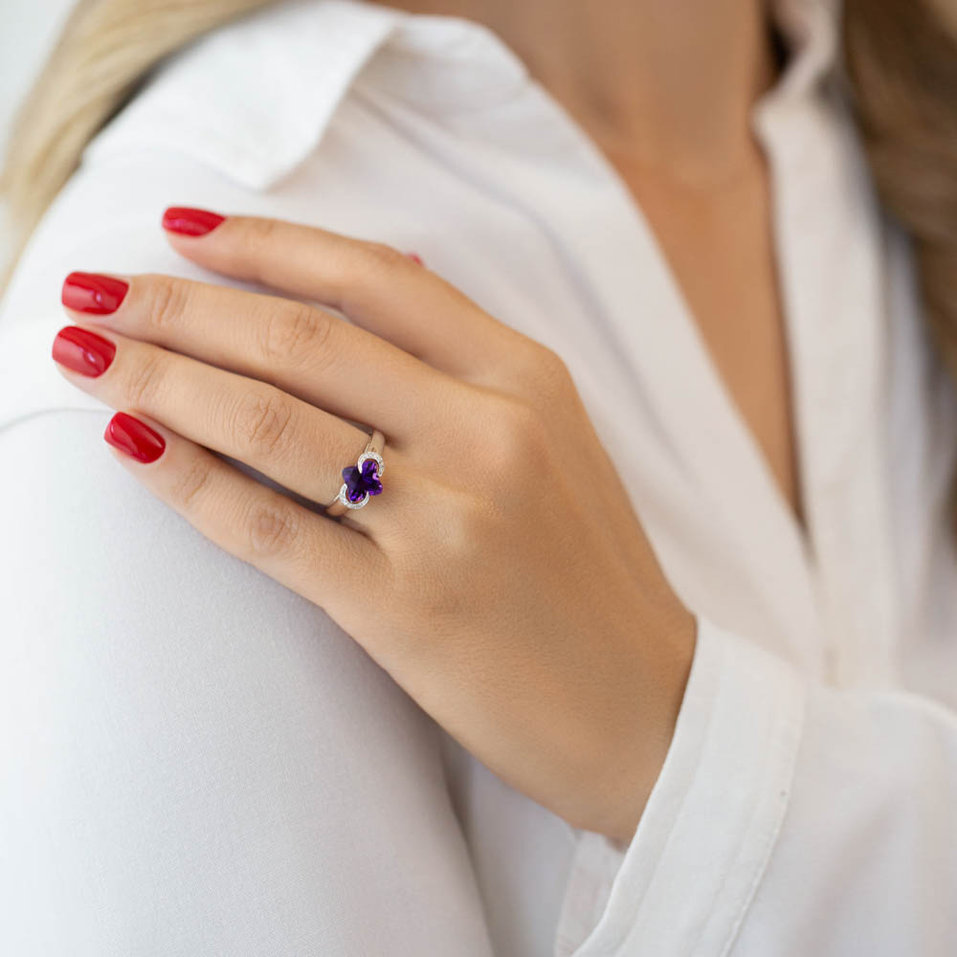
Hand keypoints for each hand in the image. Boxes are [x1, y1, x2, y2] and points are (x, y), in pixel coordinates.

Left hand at [51, 208, 695, 842]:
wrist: (645, 706)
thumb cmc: (591, 572)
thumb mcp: (557, 437)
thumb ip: (469, 361)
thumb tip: (387, 269)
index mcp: (528, 378)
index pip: (373, 279)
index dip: (264, 244)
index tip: (181, 232)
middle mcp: (489, 433)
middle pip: (302, 339)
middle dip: (181, 305)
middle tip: (99, 290)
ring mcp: (448, 521)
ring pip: (269, 421)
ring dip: (160, 379)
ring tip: (87, 353)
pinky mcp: (405, 609)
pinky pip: (268, 526)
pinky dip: (187, 479)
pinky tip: (131, 443)